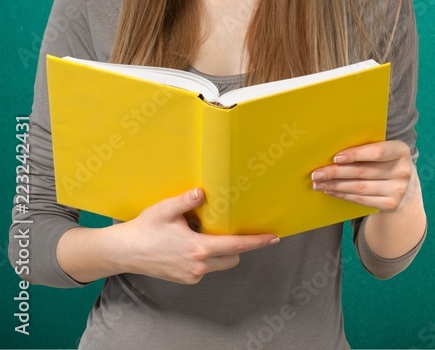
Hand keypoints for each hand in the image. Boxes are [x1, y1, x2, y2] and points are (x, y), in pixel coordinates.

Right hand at [112, 187, 278, 284]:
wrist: (124, 252)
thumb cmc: (145, 229)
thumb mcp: (165, 210)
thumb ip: (186, 200)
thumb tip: (202, 191)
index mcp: (199, 248)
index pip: (237, 245)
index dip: (257, 241)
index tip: (273, 238)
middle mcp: (199, 265)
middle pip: (233, 257)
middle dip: (239, 246)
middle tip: (235, 229)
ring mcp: (192, 275)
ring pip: (221, 264)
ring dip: (222, 253)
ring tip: (206, 235)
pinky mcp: (185, 279)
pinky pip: (206, 269)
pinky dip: (207, 258)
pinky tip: (192, 245)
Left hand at [310, 140, 415, 212]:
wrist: (406, 189)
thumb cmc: (387, 164)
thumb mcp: (385, 153)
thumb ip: (367, 149)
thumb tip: (333, 153)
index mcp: (401, 151)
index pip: (377, 152)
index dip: (356, 154)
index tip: (335, 157)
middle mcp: (403, 171)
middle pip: (363, 171)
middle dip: (336, 172)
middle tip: (317, 173)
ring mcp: (398, 190)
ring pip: (359, 187)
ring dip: (336, 185)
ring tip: (319, 183)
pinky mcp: (391, 205)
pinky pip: (362, 200)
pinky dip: (344, 195)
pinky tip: (331, 191)